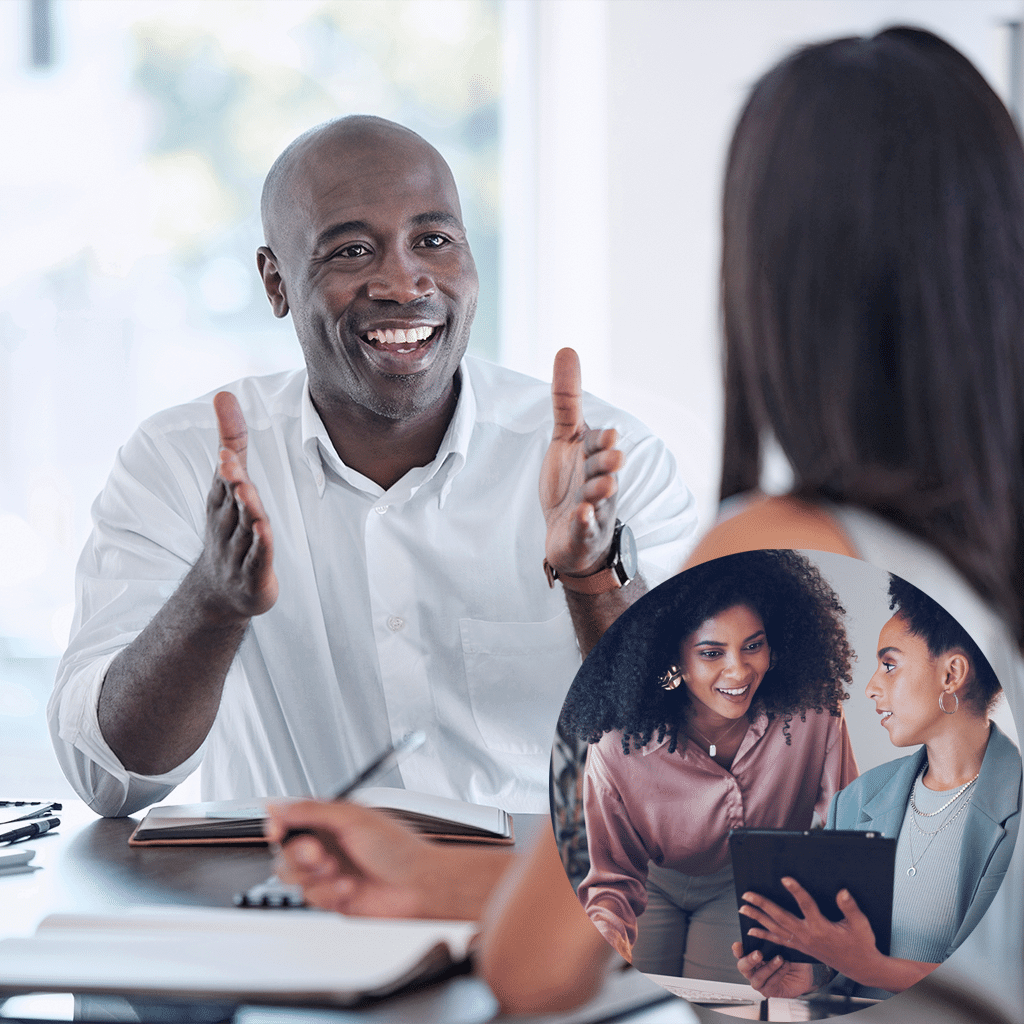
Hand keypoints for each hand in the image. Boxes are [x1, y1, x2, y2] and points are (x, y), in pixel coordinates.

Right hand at [194, 392, 277, 619]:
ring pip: (244, 526)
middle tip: (229, 462)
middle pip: (231, 500)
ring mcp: (238, 550)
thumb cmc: (229, 528)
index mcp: (221, 502)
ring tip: (246, 490)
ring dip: (246, 508)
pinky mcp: (253, 573)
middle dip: (230, 481)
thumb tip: (223, 394)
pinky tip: (263, 531)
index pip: (223, 480)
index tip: (225, 449)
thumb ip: (232, 440)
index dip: (226, 465)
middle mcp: (226, 524)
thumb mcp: (230, 483)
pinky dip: (259, 544)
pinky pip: (257, 556)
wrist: (220, 592)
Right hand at [266, 800, 444, 918]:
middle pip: (285, 850)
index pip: (291, 818)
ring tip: (338, 870)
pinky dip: (329, 892)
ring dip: (315, 875)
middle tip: (320, 854)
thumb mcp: (352, 818)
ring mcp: (328, 872)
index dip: (278, 824)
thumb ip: (311, 811)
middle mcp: (327, 844)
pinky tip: (350, 886)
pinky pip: (310, 898)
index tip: (277, 831)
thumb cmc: (398, 848)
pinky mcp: (331, 897)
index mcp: (331, 819)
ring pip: (293, 876)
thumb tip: (277, 805)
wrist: (417, 885)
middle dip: (299, 854)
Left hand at [540, 348, 622, 575]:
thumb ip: (567, 399)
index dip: (602, 441)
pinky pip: (585, 528)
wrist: (570, 533)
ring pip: (598, 500)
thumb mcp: (566, 438)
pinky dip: (584, 523)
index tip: (610, 434)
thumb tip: (567, 349)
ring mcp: (593, 509)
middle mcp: (598, 481)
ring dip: (598, 494)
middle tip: (613, 458)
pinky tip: (579, 516)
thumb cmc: (572, 481)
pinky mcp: (582, 532)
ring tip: (595, 490)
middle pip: (603, 471)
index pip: (598, 445)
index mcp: (593, 457)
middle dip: (607, 465)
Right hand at [731, 942, 815, 996]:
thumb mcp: (782, 943)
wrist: (805, 972)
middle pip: (743, 967)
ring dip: (768, 968)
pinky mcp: (770, 991)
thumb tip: (763, 929)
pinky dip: (778, 975)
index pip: (740, 953)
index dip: (737, 950)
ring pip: (757, 978)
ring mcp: (761, 981)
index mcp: (753, 955)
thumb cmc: (792, 957)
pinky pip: (770, 985)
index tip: (738, 945)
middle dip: (749, 960)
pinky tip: (785, 967)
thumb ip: (771, 938)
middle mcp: (754, 969)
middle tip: (758, 953)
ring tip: (779, 959)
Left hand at [739, 878, 879, 980]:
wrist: (860, 967)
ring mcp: (802, 942)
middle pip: (781, 917)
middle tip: (747, 895)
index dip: (796, 891)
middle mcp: (808, 935)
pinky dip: (764, 934)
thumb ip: (850, 907)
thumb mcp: (860, 924)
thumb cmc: (861, 944)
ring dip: (758, 918)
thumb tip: (842, 892)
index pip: (806, 905)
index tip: (785, 879)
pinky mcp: (800, 948)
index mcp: (822, 927)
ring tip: (743, 908)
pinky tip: (752, 930)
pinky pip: (778, 940)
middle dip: (762, 905)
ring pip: (775, 928)